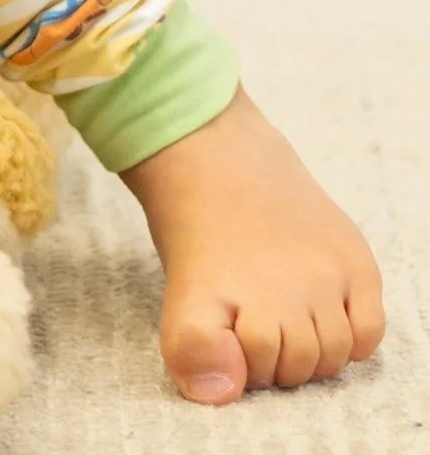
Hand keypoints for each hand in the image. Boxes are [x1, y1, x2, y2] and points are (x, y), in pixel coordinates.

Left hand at [121, 86, 383, 400]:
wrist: (214, 151)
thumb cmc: (195, 227)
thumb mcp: (177, 285)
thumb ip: (191, 344)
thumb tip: (218, 394)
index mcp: (216, 295)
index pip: (244, 375)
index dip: (235, 365)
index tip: (226, 337)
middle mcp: (273, 287)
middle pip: (293, 369)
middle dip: (272, 361)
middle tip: (254, 324)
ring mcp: (319, 273)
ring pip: (330, 356)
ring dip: (309, 350)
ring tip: (284, 316)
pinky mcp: (353, 259)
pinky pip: (368, 333)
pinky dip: (351, 340)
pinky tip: (322, 315)